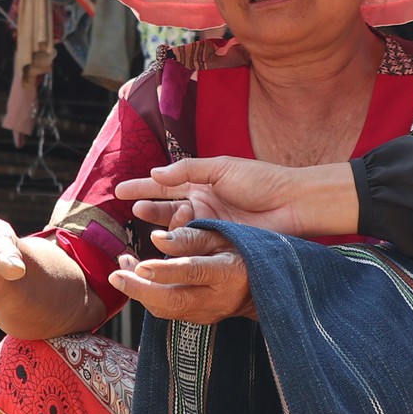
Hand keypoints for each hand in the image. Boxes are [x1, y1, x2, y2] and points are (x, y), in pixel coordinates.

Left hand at [110, 225, 254, 324]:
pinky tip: (136, 278)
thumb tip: (155, 239)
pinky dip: (148, 297)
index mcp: (228, 272)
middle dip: (140, 290)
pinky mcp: (198, 321)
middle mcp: (217, 298)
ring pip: (167, 311)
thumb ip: (190, 236)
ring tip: (121, 270)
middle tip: (115, 276)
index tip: (140, 265)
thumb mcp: (223, 236)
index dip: (165, 271)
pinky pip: (168, 312)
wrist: (262, 288)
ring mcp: (207, 314)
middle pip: (174, 301)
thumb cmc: (241, 251)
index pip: (193, 273)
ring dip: (139, 293)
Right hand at [113, 157, 356, 237]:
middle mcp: (204, 205)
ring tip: (159, 222)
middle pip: (167, 208)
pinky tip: (170, 243)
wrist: (293, 204)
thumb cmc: (261, 181)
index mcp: (203, 183)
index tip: (119, 191)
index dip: (142, 187)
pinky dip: (179, 245)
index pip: (165, 184)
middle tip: (134, 211)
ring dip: (164, 225)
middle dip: (149, 209)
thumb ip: (188, 170)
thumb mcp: (221, 168)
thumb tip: (156, 173)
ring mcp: (210, 226)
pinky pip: (192, 246)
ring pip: (177, 229)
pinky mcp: (218, 244)